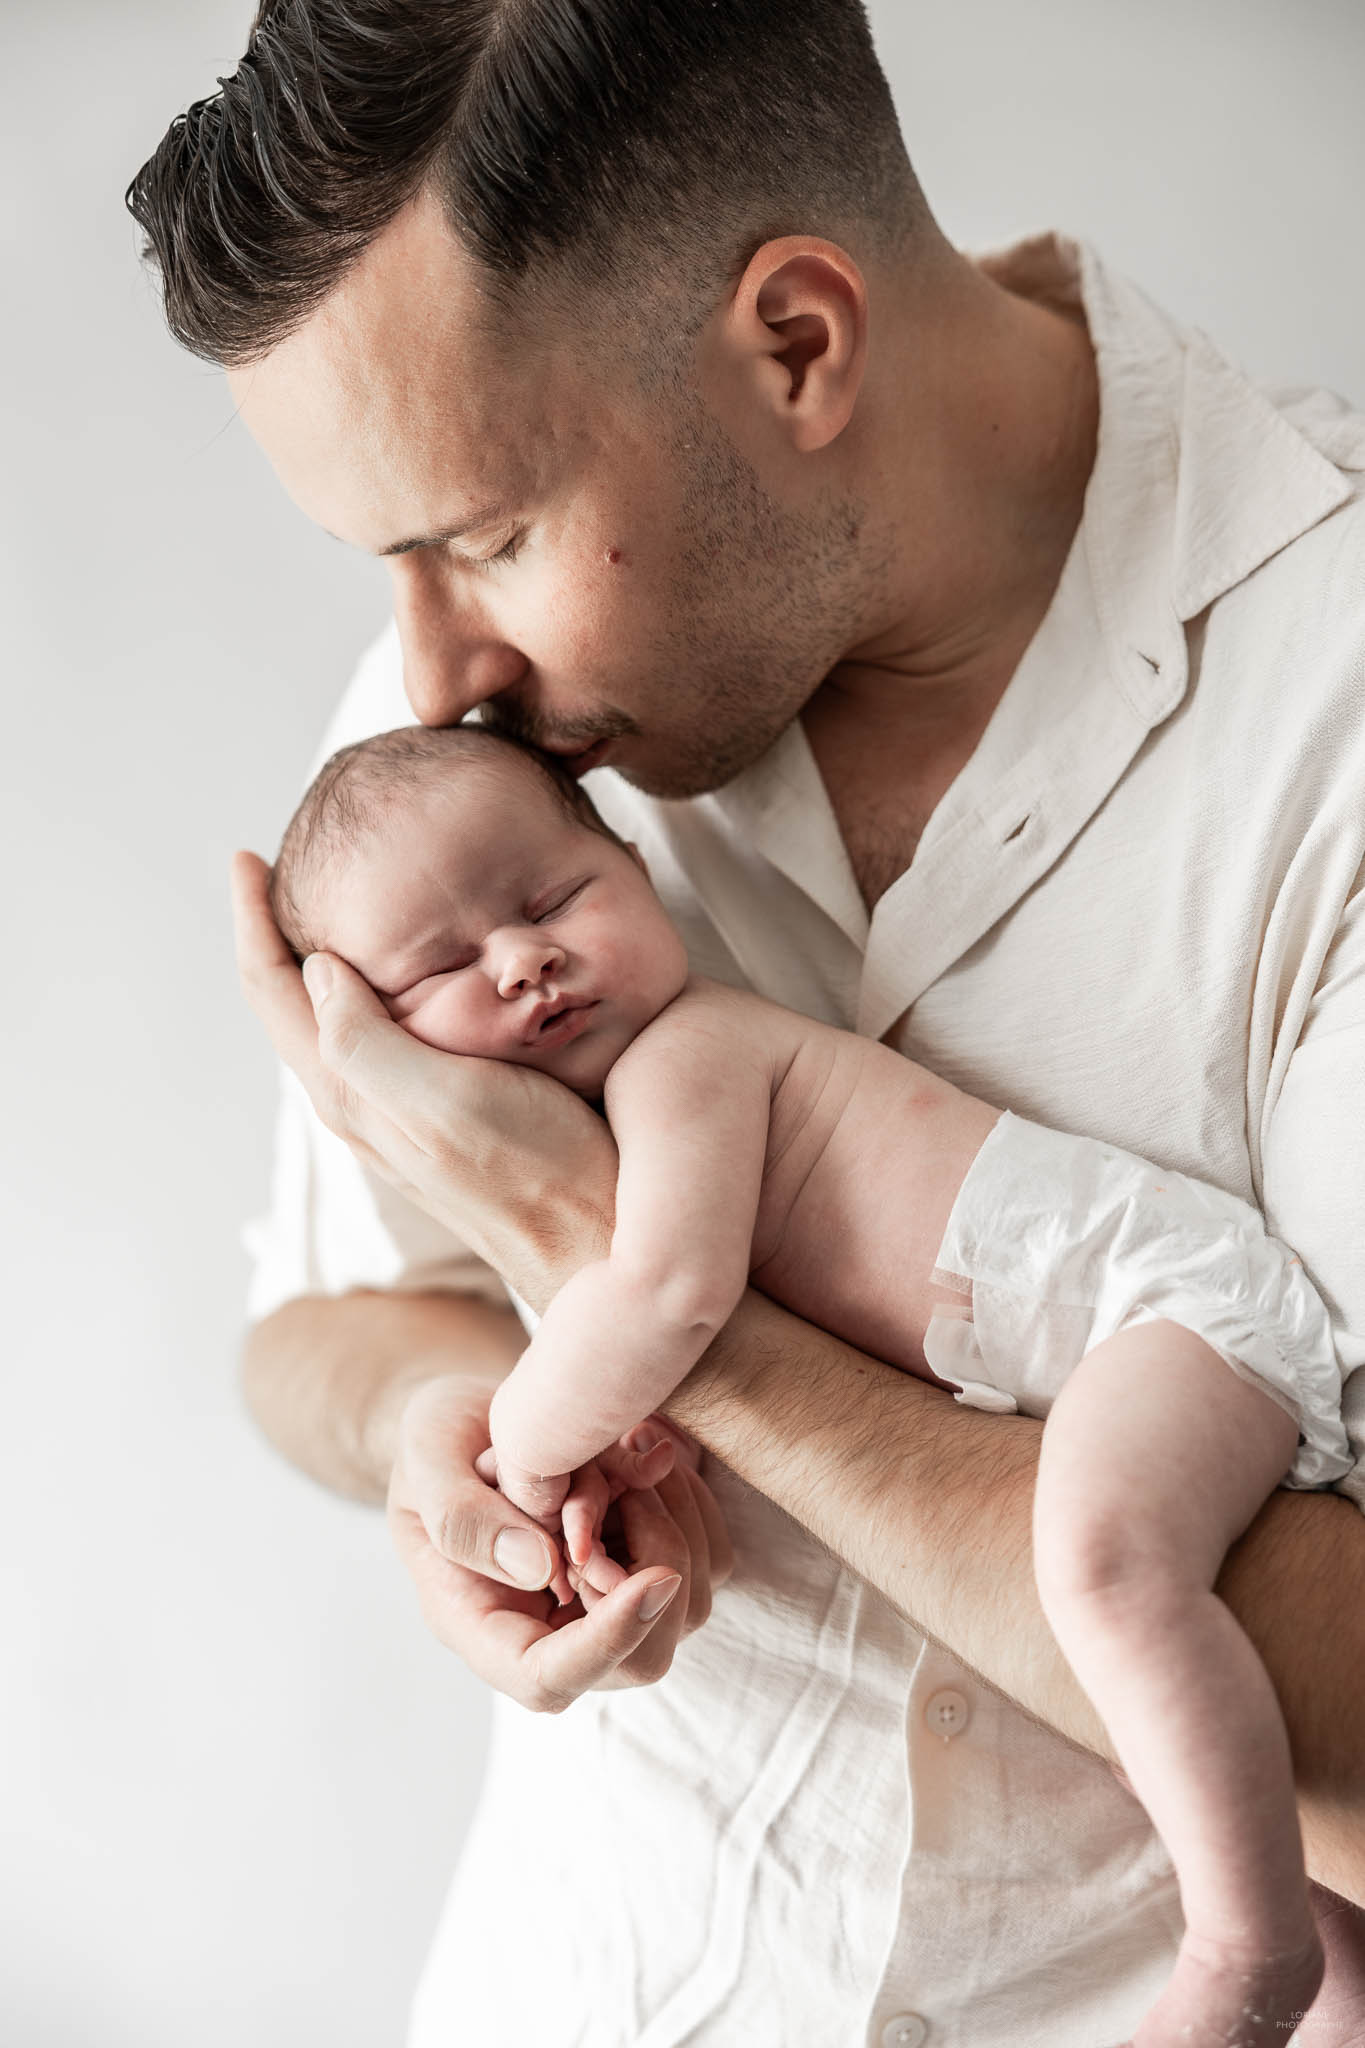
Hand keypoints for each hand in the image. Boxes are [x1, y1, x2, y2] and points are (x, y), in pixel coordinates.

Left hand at [230, 851, 616, 1302]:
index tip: (246, 857)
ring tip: (327, 908)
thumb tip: (316, 968)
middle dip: (274, 935)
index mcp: (352, 1091)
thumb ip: (371, 1042)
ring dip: (318, 962)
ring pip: (333, 1023)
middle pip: (290, 1006)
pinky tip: (406, 973)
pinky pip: (377, 1039)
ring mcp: (399, 1115)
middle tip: (276, 871)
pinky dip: (371, 989)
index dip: (252, 921)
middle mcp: (363, 1104)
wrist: (596, 1244)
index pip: (273, 991)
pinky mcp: (439, 1118)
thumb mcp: (450, 1102)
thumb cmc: (537, 1173)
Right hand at [388, 1377, 732, 1708]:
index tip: (653, 1578)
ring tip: (631, 1451)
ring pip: (688, 1608)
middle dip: (659, 1567)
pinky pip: (707, 1556)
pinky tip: (651, 1453)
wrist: (475, 1416)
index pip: (549, 1680)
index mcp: (484, 1626)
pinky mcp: (647, 1564)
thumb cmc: (439, 1439)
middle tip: (628, 1482)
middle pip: (642, 1661)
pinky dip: (691, 1502)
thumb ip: (463, 1519)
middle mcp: (553, 1630)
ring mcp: (607, 1602)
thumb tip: (541, 1569)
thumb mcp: (425, 1463)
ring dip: (676, 1521)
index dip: (608, 1644)